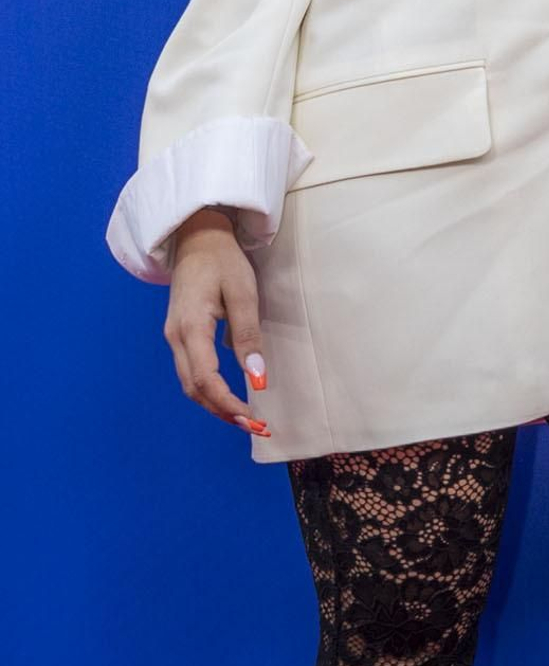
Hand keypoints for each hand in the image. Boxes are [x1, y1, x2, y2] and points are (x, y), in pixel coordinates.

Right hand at [163, 208, 272, 435]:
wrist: (196, 237)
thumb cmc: (223, 261)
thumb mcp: (243, 294)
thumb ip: (248, 336)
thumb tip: (257, 377)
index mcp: (189, 327)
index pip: (205, 379)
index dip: (228, 403)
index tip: (254, 418)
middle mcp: (175, 337)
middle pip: (194, 388)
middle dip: (224, 411)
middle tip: (257, 428)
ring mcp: (174, 337)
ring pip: (191, 383)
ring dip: (216, 404)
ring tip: (247, 419)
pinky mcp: (180, 335)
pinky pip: (192, 371)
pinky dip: (211, 389)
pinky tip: (232, 397)